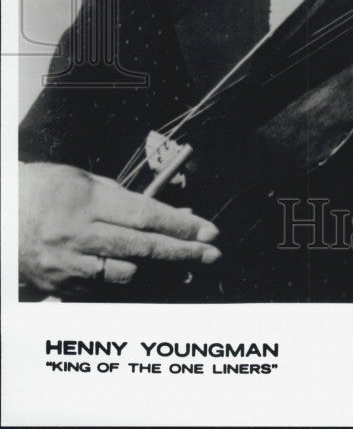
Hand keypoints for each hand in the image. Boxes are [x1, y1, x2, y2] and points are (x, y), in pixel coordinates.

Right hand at [19, 162, 220, 293]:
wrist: (1, 215)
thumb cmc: (46, 189)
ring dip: (163, 274)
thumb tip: (167, 212)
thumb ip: (124, 198)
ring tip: (189, 269)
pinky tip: (155, 281)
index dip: (180, 224)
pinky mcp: (60, 285)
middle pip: (141, 247)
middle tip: (212, 253)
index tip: (207, 230)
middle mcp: (77, 233)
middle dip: (182, 251)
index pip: (144, 215)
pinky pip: (105, 291)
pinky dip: (133, 287)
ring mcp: (67, 263)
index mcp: (85, 200)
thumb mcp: (85, 180)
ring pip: (127, 275)